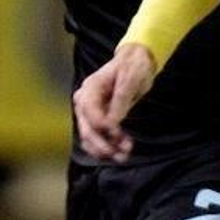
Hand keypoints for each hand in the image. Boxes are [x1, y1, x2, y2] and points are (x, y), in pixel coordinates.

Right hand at [72, 44, 155, 161]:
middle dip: (104, 145)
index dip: (102, 126)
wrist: (136, 63)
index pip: (89, 112)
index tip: (118, 134)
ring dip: (105, 150)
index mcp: (90, 88)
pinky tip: (120, 151)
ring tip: (124, 156)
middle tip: (123, 154)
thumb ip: (121, 100)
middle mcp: (84, 101)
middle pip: (87, 129)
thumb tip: (113, 123)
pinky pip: (95, 138)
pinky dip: (106, 147)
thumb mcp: (130, 79)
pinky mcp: (96, 120)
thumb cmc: (133, 67)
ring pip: (89, 138)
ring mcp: (88, 112)